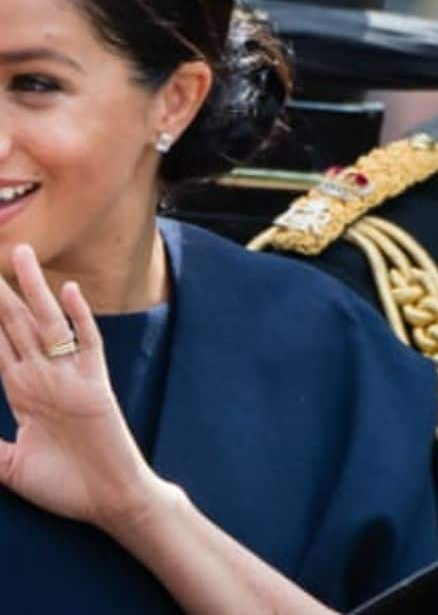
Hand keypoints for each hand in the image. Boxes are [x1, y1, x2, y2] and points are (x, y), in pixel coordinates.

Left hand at [0, 244, 161, 529]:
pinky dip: (79, 316)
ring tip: (19, 256)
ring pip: (46, 322)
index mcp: (23, 390)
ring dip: (32, 288)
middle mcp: (44, 375)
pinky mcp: (95, 383)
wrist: (109, 498)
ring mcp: (70, 376)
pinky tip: (69, 291)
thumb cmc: (66, 484)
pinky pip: (87, 342)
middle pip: (15, 323)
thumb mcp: (11, 467)